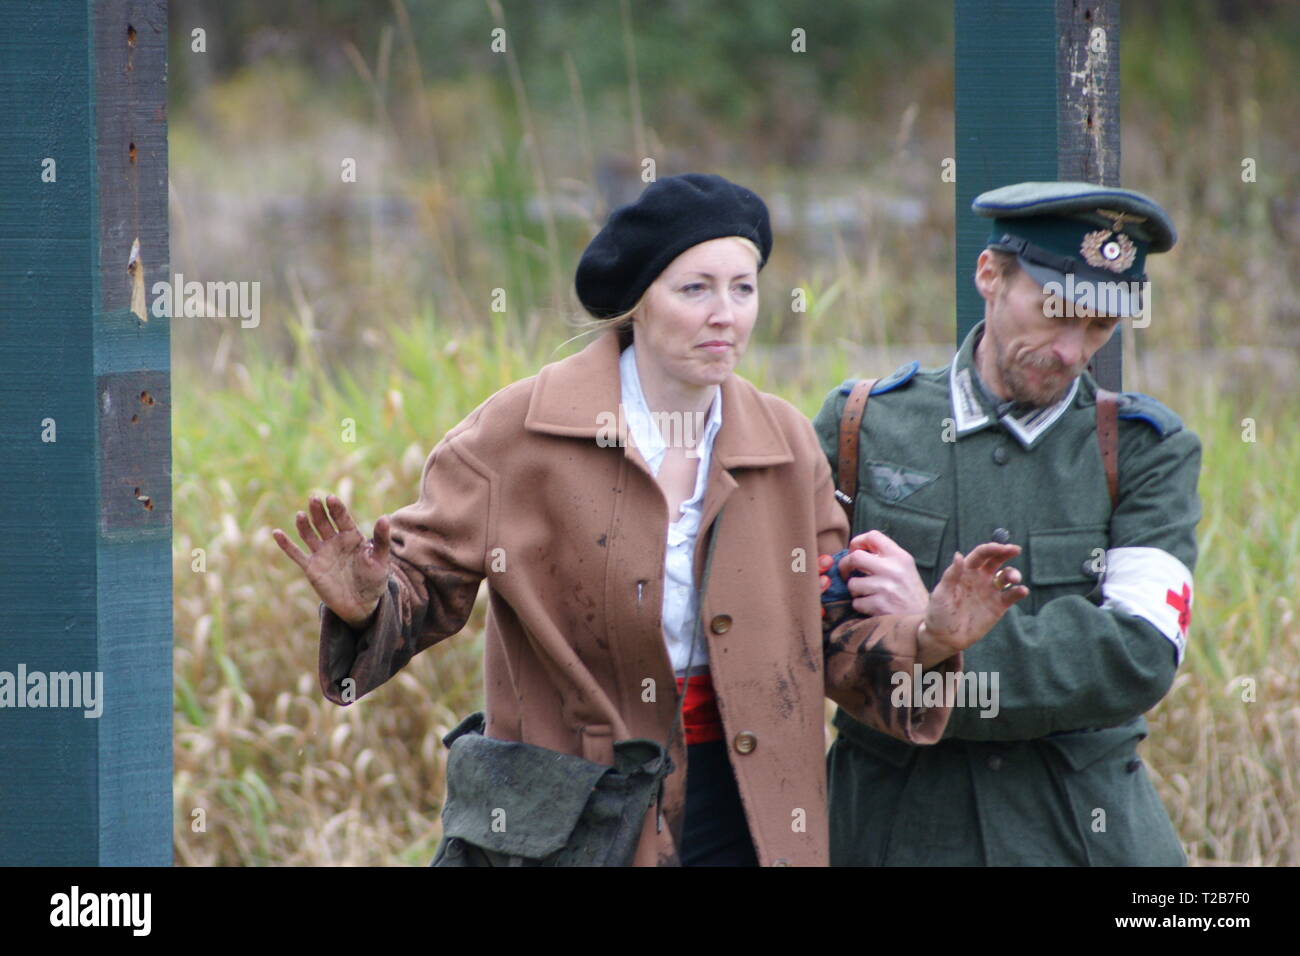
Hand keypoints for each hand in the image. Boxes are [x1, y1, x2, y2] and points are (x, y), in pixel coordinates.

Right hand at [273, 494, 391, 628]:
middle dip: (319, 511)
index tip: (331, 498)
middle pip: (324, 522)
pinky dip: (286, 544)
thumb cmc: (374, 581)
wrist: (361, 605)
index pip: (343, 518)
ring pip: (309, 535)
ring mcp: (322, 554)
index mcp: (352, 537)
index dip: (337, 508)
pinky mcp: (311, 568)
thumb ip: (381, 540)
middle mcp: (335, 542)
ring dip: (304, 524)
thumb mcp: (381, 560)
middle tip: (314, 498)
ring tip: (301, 514)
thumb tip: (384, 518)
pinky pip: (296, 554)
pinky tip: (277, 533)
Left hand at [836, 530, 928, 616]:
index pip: (873, 536)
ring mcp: (886, 588)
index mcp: (900, 556)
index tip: (854, 551)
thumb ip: (885, 556)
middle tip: (847, 573)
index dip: (857, 542)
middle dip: (845, 565)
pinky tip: (873, 606)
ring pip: (852, 583)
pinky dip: (861, 606)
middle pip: (855, 557)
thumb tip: (855, 549)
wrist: (923, 620)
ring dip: (855, 590)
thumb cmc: (909, 592)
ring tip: (868, 593)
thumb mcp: (904, 568)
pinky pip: (856, 603)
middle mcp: (893, 569)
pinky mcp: (880, 605)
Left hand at [918, 543, 1028, 665]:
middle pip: (996, 560)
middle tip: (1015, 550)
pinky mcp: (998, 606)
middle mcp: (980, 578)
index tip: (1002, 547)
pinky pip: (1012, 595)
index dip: (992, 548)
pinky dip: (1019, 591)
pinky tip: (1022, 591)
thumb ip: (951, 575)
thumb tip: (959, 554)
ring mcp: (990, 591)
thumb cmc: (938, 613)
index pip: (981, 555)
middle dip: (1006, 552)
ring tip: (1013, 579)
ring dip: (1013, 573)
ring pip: (1006, 576)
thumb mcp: (941, 593)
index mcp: (965, 571)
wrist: (945, 637)